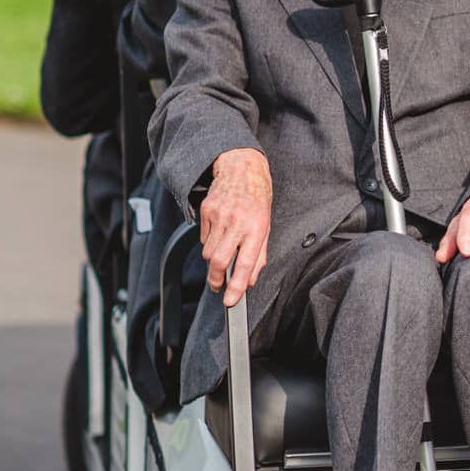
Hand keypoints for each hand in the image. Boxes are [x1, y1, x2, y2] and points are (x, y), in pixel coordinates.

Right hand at [200, 148, 271, 307]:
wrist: (241, 169)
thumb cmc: (257, 198)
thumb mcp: (266, 226)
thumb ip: (259, 255)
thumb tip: (249, 280)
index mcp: (257, 227)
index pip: (244, 263)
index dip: (236, 286)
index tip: (230, 301)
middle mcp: (237, 222)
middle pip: (218, 261)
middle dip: (216, 280)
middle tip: (218, 287)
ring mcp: (219, 216)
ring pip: (208, 252)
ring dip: (213, 260)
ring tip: (223, 253)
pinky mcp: (206, 210)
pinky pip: (203, 237)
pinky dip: (209, 242)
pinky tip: (219, 233)